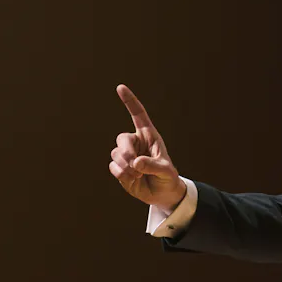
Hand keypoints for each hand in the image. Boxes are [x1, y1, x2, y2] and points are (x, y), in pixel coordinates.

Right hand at [110, 84, 186, 211]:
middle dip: (126, 151)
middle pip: (121, 138)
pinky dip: (122, 174)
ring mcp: (127, 155)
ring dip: (126, 166)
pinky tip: (133, 179)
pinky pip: (113, 166)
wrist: (162, 194)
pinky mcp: (120, 168)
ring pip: (116, 154)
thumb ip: (153, 165)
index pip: (138, 115)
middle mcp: (136, 143)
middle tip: (134, 164)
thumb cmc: (168, 177)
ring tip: (138, 174)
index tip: (120, 87)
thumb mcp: (166, 171)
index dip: (130, 101)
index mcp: (149, 136)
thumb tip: (136, 162)